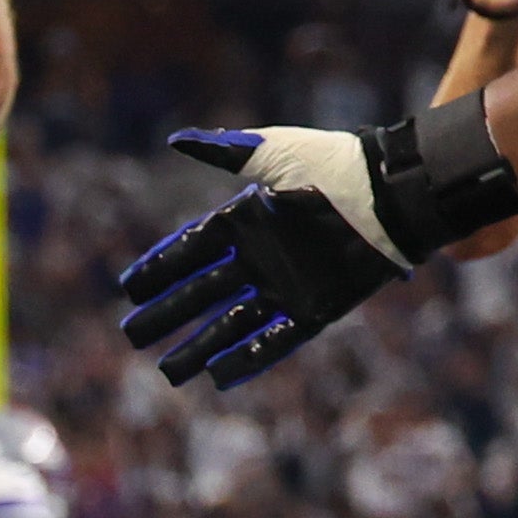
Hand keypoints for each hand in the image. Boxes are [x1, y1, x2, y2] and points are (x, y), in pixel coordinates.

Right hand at [116, 125, 420, 387]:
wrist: (388, 195)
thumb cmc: (332, 166)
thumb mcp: (274, 154)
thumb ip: (225, 151)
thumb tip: (176, 141)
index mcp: (247, 221)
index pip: (192, 250)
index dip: (160, 268)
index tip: (129, 289)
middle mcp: (261, 259)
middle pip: (203, 293)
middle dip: (168, 314)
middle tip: (134, 336)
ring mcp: (287, 287)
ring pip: (231, 325)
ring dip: (199, 348)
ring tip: (168, 372)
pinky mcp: (315, 310)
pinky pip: (275, 341)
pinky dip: (248, 359)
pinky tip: (217, 376)